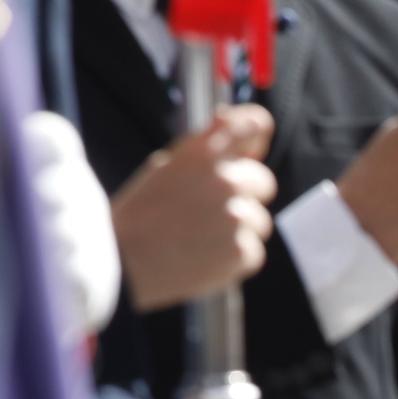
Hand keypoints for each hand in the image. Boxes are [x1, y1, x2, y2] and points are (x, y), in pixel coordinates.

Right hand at [113, 104, 275, 312]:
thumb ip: (206, 155)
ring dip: (238, 230)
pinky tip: (203, 257)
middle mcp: (224, 180)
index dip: (257, 130)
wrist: (122, 264)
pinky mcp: (242, 251)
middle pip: (264, 181)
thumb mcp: (164, 169)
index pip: (252, 124)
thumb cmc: (139, 217)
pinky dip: (234, 258)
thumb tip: (250, 145)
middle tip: (209, 211)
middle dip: (245, 195)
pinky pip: (253, 251)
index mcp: (201, 153)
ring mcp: (236, 217)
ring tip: (198, 238)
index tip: (254, 142)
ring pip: (259, 221)